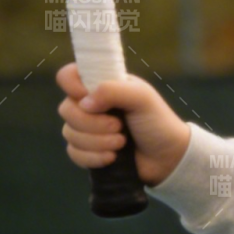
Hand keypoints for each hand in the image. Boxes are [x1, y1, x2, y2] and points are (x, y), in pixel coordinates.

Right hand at [55, 63, 191, 186]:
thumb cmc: (157, 121)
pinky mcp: (87, 151)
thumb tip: (85, 102)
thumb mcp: (142, 97)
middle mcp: (90, 105)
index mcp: (101, 84)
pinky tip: (112, 158)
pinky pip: (73, 153)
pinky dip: (93, 158)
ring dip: (97, 142)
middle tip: (119, 127)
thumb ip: (112, 90)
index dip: (71, 85)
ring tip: (122, 143)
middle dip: (92, 123)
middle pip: (66, 109)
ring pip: (69, 134)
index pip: (68, 75)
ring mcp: (87, 129)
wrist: (167, 158)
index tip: (85, 96)